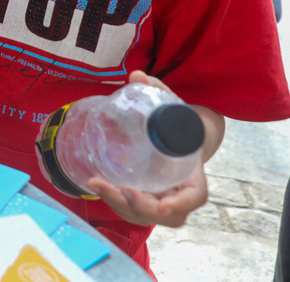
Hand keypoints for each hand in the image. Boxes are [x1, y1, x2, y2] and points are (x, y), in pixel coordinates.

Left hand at [85, 70, 212, 227]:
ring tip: (97, 182)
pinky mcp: (142, 201)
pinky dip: (112, 199)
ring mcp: (159, 201)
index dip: (179, 205)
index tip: (163, 205)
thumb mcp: (173, 107)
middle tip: (116, 188)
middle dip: (138, 206)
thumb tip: (137, 75)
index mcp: (194, 175)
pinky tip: (95, 182)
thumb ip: (158, 90)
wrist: (179, 139)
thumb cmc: (179, 124)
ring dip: (118, 203)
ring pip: (142, 215)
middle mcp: (178, 194)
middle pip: (163, 214)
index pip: (194, 197)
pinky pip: (128, 208)